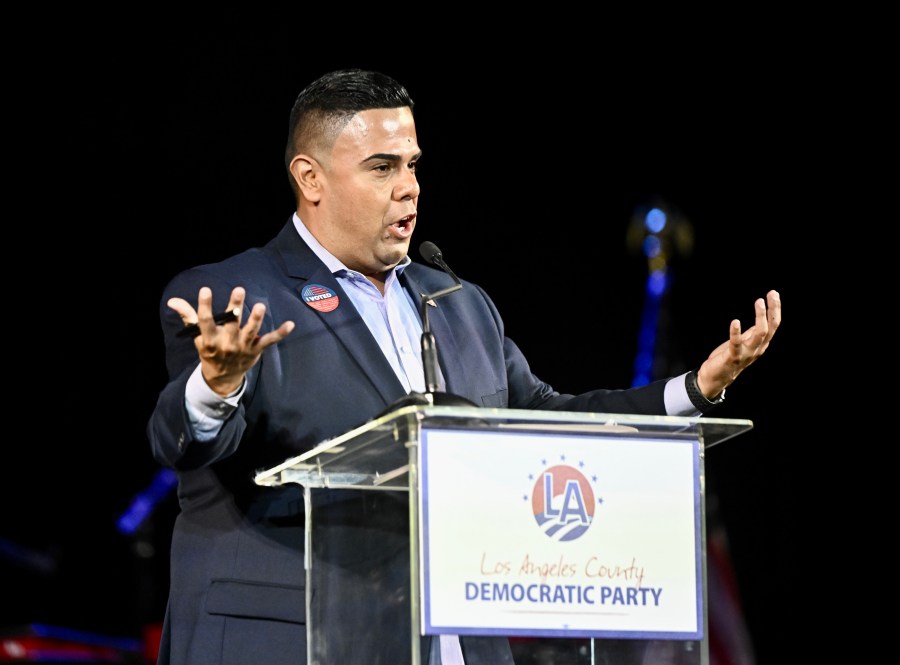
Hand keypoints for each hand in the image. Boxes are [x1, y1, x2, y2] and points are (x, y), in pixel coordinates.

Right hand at [168, 286, 294, 395]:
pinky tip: (291, 324)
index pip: (205, 321)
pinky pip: (270, 341)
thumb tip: (172, 301)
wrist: (222, 378)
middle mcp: (227, 343)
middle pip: (232, 324)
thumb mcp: (197, 336)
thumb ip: (188, 317)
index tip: (205, 290)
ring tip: (261, 306)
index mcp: (210, 339)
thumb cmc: (210, 351)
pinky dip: (281, 333)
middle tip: (239, 290)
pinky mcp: (257, 350)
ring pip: (251, 332)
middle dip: (235, 307)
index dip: (204, 305)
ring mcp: (243, 347)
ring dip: (257, 319)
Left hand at [696, 290, 780, 398]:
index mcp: (761, 344)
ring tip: (759, 302)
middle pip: (771, 328)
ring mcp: (746, 353)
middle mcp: (757, 349)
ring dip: (760, 317)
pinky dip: (736, 332)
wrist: (716, 378)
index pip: (773, 325)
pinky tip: (735, 321)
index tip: (773, 293)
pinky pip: (736, 343)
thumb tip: (761, 320)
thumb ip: (753, 334)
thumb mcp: (745, 343)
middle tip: (771, 294)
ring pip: (759, 334)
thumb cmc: (730, 358)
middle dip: (773, 310)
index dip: (775, 309)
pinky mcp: (732, 357)